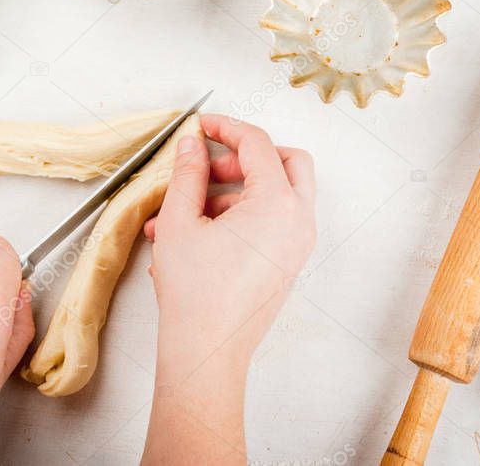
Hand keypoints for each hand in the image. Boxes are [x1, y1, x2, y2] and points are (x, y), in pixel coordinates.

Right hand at [142, 114, 315, 464]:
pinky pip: (274, 222)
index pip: (258, 144)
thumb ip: (187, 173)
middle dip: (246, 156)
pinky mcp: (289, 263)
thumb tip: (191, 145)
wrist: (206, 353)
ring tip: (186, 211)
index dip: (226, 127)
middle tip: (208, 165)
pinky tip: (197, 233)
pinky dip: (243, 216)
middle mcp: (299, 221)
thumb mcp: (180, 222)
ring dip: (236, 191)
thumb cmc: (195, 296)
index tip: (202, 125)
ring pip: (280, 193)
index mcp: (278, 204)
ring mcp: (298, 244)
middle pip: (288, 162)